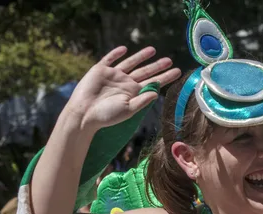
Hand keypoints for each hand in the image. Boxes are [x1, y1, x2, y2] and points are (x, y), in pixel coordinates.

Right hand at [65, 46, 180, 133]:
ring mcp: (113, 76)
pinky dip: (116, 54)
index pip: (153, 83)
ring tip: (153, 50)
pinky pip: (109, 59)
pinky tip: (124, 49)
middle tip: (170, 60)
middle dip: (157, 66)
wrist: (84, 113)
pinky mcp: (100, 70)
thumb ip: (142, 100)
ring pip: (130, 63)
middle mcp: (125, 83)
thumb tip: (157, 92)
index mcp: (133, 93)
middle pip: (145, 72)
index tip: (178, 72)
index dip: (166, 77)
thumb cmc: (106, 115)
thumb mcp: (128, 110)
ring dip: (141, 56)